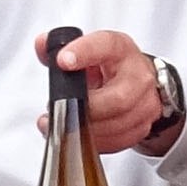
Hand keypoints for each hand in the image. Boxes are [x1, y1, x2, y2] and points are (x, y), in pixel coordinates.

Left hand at [40, 25, 178, 158]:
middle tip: (62, 110)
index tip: (63, 61)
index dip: (83, 53)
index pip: (106, 46)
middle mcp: (138, 75)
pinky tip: (80, 135)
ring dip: (87, 129)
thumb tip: (41, 44)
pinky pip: (119, 140)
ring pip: (119, 124)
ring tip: (63, 124)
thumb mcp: (88, 50)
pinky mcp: (143, 125)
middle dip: (87, 109)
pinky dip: (96, 141)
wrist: (137, 81)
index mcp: (121, 50)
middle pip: (118, 98)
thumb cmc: (111, 65)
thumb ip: (60, 47)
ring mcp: (145, 103)